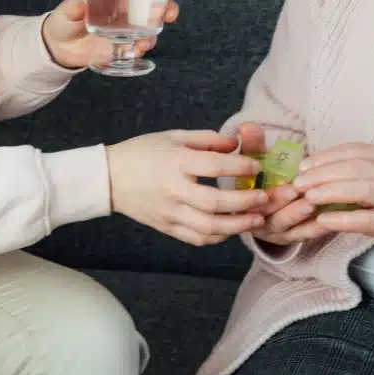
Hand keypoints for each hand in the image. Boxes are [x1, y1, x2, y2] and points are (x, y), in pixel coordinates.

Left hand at [41, 0, 179, 68]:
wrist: (60, 47)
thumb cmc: (65, 20)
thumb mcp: (67, 10)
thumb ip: (74, 7)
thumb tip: (82, 4)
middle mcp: (127, 8)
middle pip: (156, 4)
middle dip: (168, 7)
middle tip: (168, 13)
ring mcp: (128, 27)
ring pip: (152, 26)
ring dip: (155, 32)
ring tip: (145, 40)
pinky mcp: (124, 44)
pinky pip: (140, 45)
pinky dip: (141, 47)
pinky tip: (135, 49)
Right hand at [106, 130, 267, 246]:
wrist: (109, 178)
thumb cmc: (143, 151)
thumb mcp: (175, 136)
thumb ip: (208, 139)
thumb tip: (238, 144)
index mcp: (175, 162)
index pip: (214, 166)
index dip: (240, 167)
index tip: (256, 166)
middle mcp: (173, 189)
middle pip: (215, 202)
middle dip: (244, 202)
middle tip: (264, 198)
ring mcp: (169, 212)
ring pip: (208, 227)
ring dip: (237, 225)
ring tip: (256, 219)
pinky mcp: (166, 227)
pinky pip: (196, 238)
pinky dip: (217, 237)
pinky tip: (231, 229)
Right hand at [234, 122, 329, 246]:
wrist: (270, 198)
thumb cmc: (263, 175)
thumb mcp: (255, 159)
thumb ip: (253, 144)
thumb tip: (247, 125)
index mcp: (247, 204)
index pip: (254, 203)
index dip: (270, 195)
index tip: (285, 185)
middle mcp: (260, 222)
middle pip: (273, 217)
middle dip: (286, 205)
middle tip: (300, 193)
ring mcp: (278, 232)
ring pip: (289, 229)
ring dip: (301, 217)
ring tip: (313, 204)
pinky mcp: (294, 237)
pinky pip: (306, 236)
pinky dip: (317, 229)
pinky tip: (329, 219)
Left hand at [293, 143, 373, 270]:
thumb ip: (362, 169)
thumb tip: (317, 166)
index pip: (355, 151)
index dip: (326, 156)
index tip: (304, 165)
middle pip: (354, 168)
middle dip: (322, 173)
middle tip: (299, 182)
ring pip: (360, 189)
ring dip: (329, 191)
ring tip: (308, 196)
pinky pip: (365, 219)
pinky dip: (342, 219)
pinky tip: (323, 220)